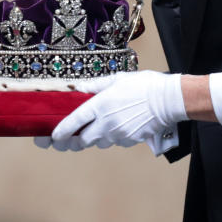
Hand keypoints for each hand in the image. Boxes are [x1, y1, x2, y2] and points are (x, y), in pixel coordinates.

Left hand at [35, 71, 187, 150]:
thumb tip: (78, 88)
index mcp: (100, 105)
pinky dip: (111, 137)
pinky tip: (116, 126)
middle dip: (72, 142)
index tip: (53, 137)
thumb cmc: (144, 85)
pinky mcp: (130, 140)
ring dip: (93, 138)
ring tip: (94, 129)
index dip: (60, 132)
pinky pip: (115, 142)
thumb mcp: (116, 79)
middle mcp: (107, 123)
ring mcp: (119, 134)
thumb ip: (94, 86)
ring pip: (98, 142)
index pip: (74, 122)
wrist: (168, 100)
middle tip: (65, 141)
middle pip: (82, 140)